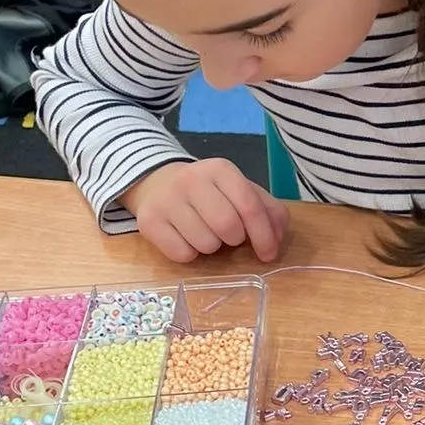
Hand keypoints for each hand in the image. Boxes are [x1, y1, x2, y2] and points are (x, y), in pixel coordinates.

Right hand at [122, 159, 288, 264]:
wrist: (158, 184)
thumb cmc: (209, 193)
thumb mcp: (241, 191)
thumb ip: (268, 211)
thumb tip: (276, 241)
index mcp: (220, 169)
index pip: (250, 206)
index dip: (264, 235)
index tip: (268, 254)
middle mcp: (191, 180)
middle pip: (228, 227)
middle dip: (235, 239)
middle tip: (229, 236)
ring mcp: (167, 200)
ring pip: (206, 244)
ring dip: (212, 247)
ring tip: (205, 232)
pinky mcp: (148, 222)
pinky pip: (183, 255)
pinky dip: (191, 254)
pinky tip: (186, 238)